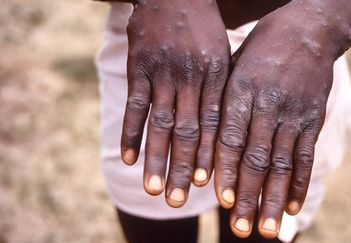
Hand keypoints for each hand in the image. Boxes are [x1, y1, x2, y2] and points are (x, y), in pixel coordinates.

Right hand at [121, 0, 229, 206]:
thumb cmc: (203, 28)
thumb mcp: (222, 54)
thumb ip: (220, 90)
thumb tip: (222, 131)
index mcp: (217, 75)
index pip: (215, 124)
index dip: (211, 156)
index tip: (208, 185)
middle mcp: (191, 77)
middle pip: (188, 131)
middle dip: (184, 168)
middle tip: (180, 200)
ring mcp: (163, 72)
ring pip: (160, 123)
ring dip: (156, 158)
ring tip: (154, 189)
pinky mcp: (139, 66)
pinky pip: (135, 104)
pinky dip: (130, 132)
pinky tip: (127, 158)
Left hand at [214, 3, 341, 237]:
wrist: (309, 29)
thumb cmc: (262, 49)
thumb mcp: (235, 66)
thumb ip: (224, 102)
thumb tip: (207, 145)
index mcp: (241, 90)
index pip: (230, 137)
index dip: (226, 170)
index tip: (221, 200)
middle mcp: (268, 104)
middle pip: (256, 157)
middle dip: (247, 196)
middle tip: (240, 229)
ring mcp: (294, 113)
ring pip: (282, 163)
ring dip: (272, 199)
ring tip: (265, 229)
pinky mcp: (313, 118)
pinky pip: (306, 155)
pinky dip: (299, 183)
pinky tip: (292, 207)